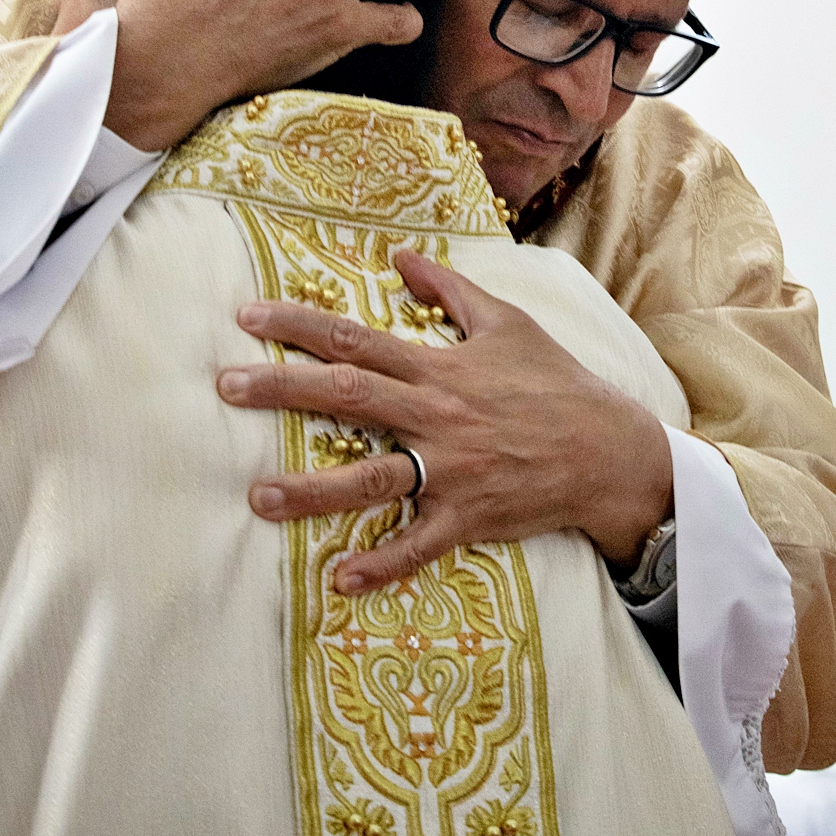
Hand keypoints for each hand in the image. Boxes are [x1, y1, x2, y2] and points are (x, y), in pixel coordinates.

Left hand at [217, 249, 673, 592]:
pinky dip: (380, 564)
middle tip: (227, 386)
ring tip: (257, 497)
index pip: (358, 340)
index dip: (301, 326)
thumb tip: (402, 257)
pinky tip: (338, 579)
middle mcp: (437, 416)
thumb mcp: (507, 323)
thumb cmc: (556, 381)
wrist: (609, 449)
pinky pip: (417, 545)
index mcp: (440, 367)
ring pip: (370, 479)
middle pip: (348, 399)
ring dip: (312, 490)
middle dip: (283, 390)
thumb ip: (449, 291)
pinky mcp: (467, 516)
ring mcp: (450, 470)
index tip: (249, 318)